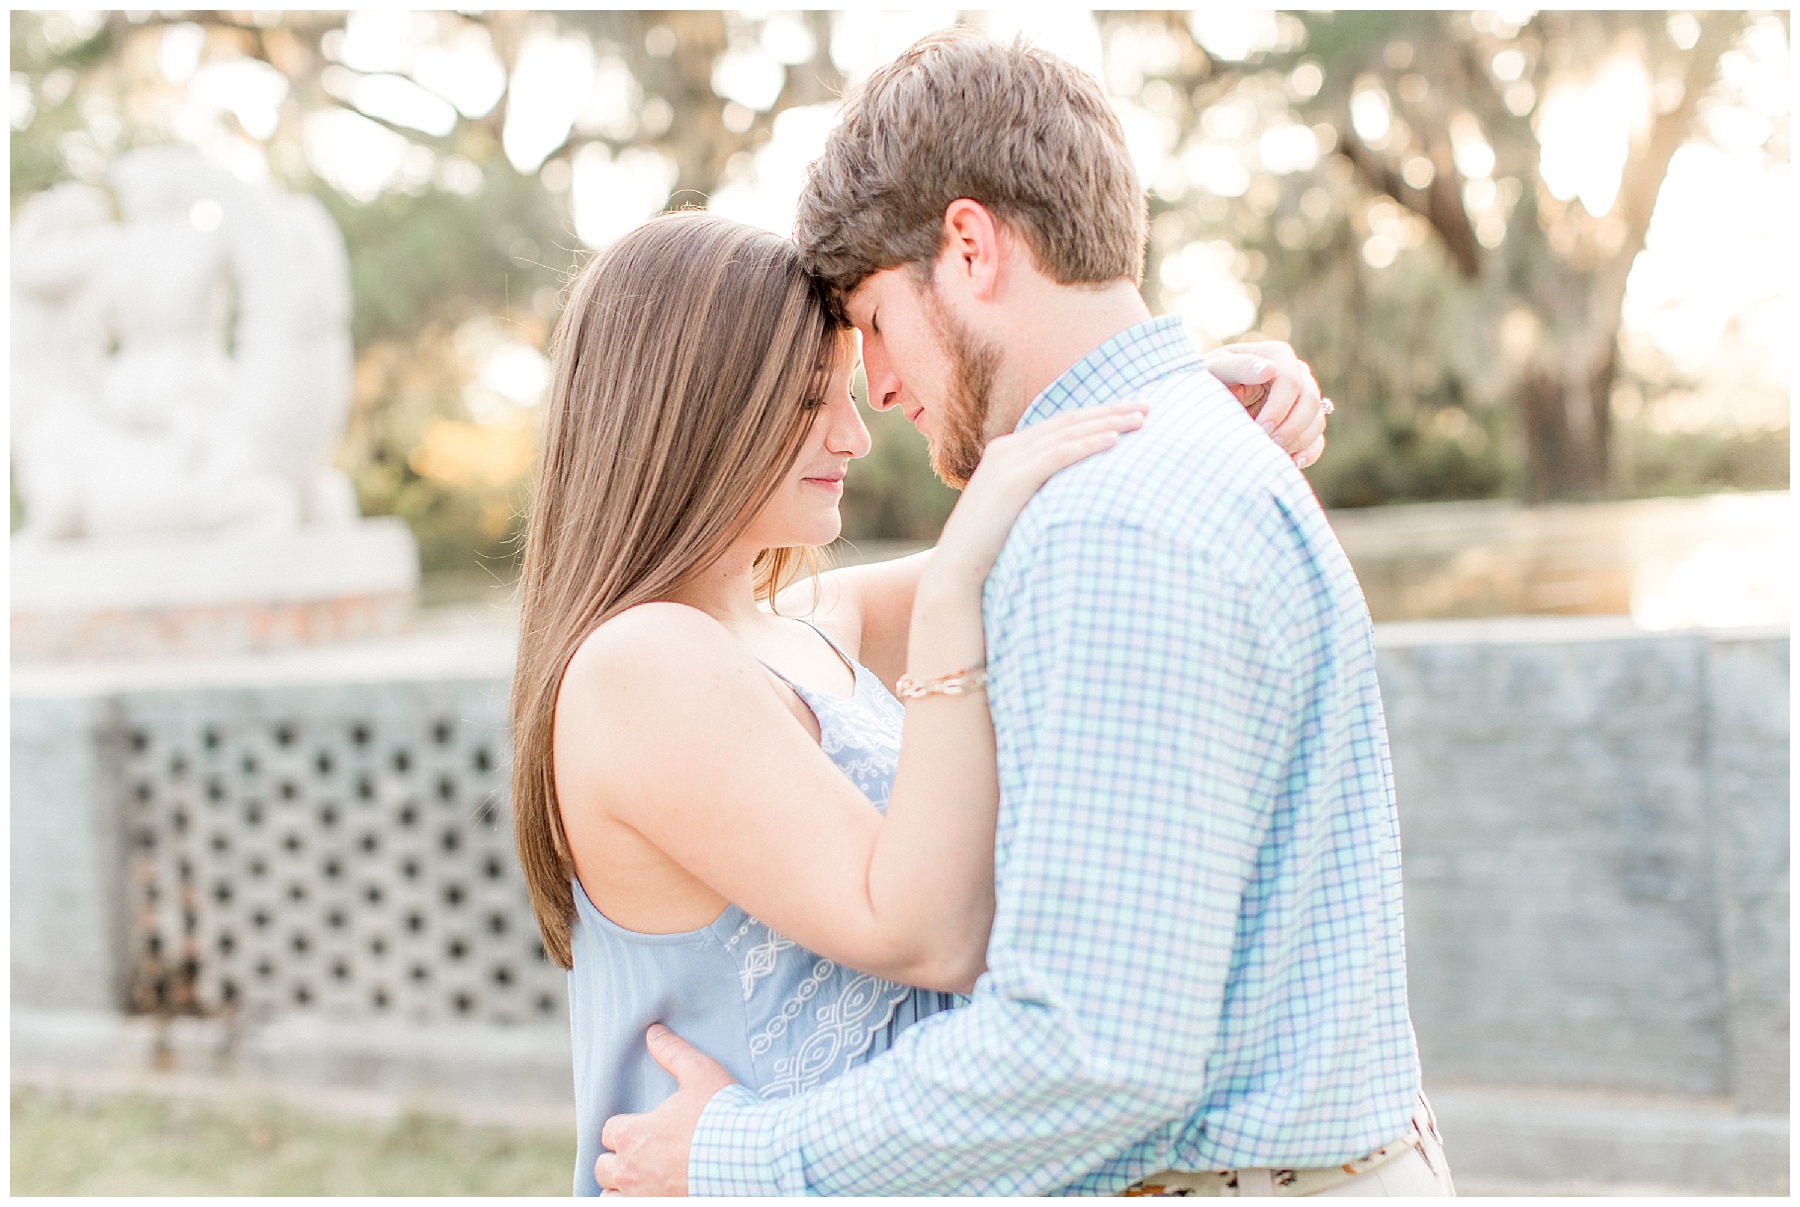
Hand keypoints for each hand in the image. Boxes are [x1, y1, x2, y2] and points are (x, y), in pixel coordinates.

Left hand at [594, 1024, 736, 1195]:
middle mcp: (630, 1170)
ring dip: (620, 1188)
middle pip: (602, 1168)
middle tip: (638, 1154)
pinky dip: (636, 1203)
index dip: (622, 1127)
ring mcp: (644, 1197)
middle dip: (616, 1160)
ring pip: (610, 1197)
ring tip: (640, 1180)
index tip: (640, 1126)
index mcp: (632, 1134)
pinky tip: (652, 1195)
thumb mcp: (700, 1073)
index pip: (608, 1131)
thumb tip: (653, 1031)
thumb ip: (673, 1052)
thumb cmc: (722, 1114)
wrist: (750, 1156)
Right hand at [928, 401, 1147, 592]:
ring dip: (1107, 424)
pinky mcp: (1012, 481)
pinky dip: (1087, 445)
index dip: (1096, 415)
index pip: (1059, 425)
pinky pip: (1058, 456)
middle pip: (1068, 422)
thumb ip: (1037, 494)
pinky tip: (1114, 440)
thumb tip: (1068, 497)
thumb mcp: (1016, 511)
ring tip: (1140, 419)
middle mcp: (1006, 449)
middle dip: (1109, 412)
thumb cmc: (989, 548)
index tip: (1128, 412)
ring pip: (1067, 434)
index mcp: (1007, 452)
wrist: (957, 567)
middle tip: (1147, 405)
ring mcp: (1007, 462)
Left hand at [1205, 341, 1329, 468]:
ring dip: (1298, 441)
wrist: (1203, 400)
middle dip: (1291, 427)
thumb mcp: (1215, 369)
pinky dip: (1307, 453)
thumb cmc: (1207, 379)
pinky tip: (1290, 462)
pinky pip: (1316, 439)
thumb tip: (1269, 370)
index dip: (1279, 408)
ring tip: (1273, 453)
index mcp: (1278, 356)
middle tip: (1268, 445)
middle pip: (1310, 401)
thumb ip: (1238, 366)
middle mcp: (1296, 373)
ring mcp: (1303, 397)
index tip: (1260, 428)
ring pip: (1317, 420)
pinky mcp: (1302, 421)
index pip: (1291, 382)